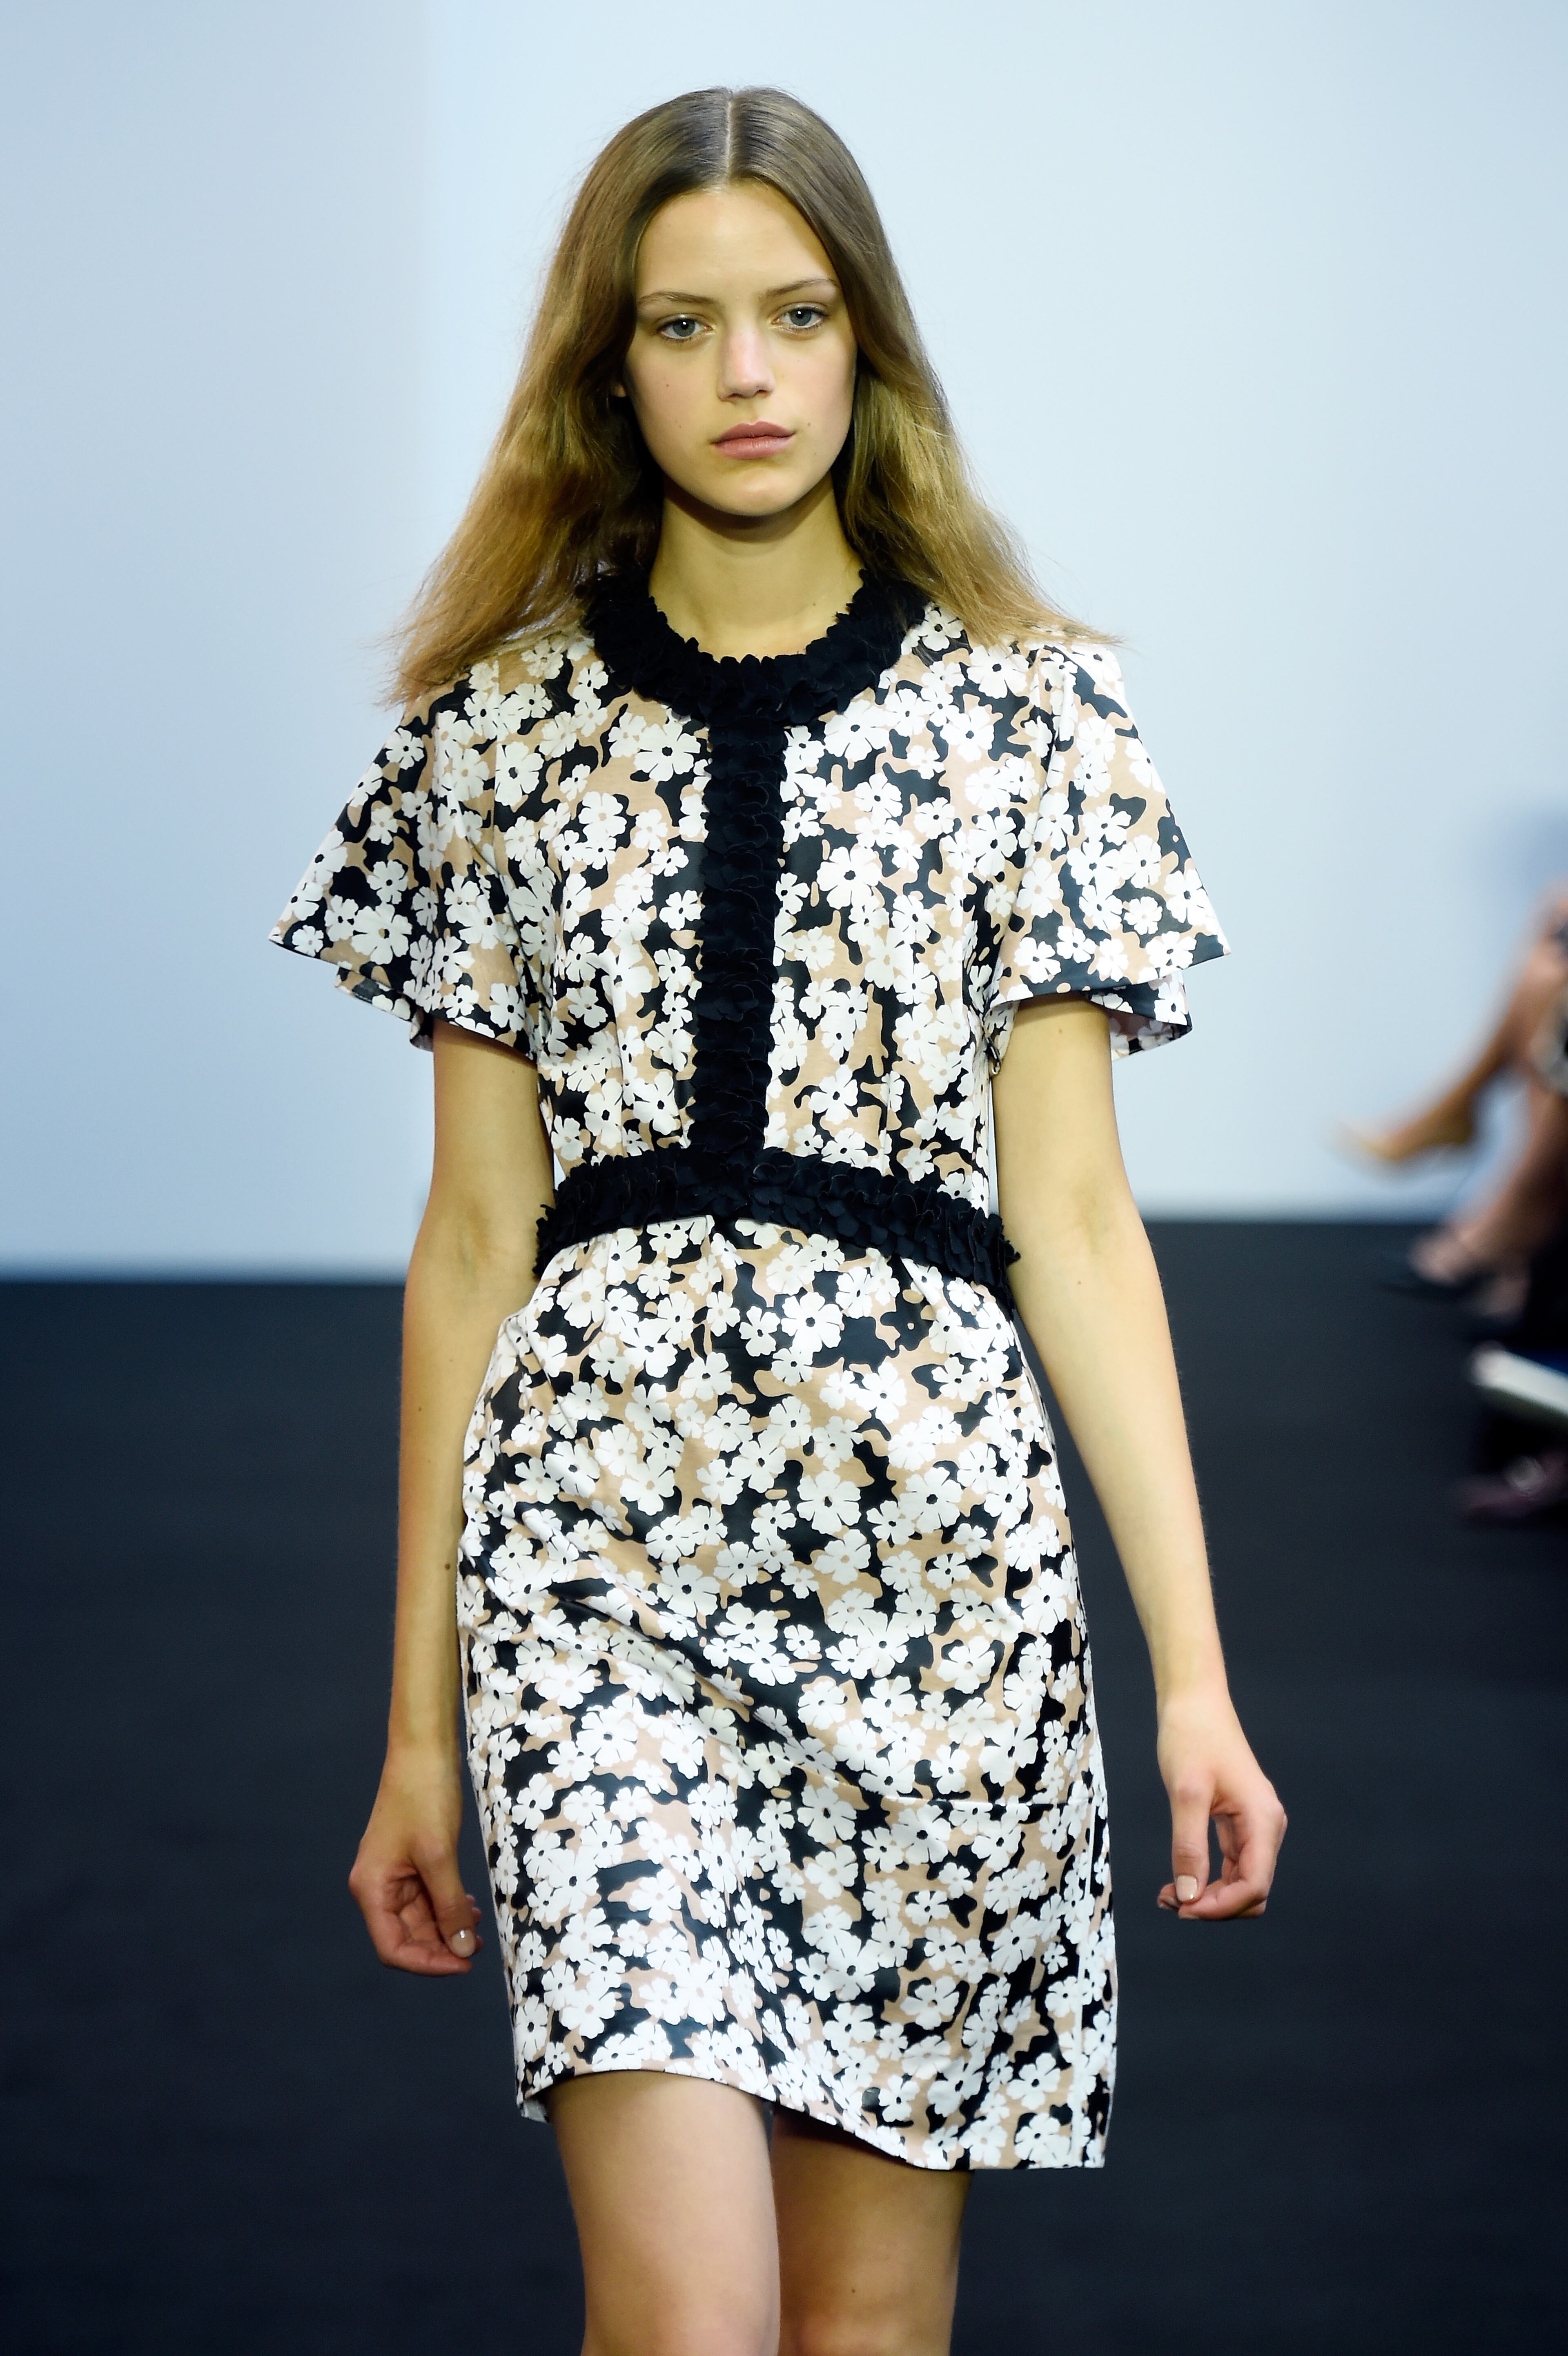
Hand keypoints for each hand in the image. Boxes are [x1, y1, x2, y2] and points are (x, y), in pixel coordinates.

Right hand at [348, 1747, 483, 1973]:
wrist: (423, 1750)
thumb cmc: (424, 1796)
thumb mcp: (439, 1855)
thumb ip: (449, 1905)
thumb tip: (461, 1949)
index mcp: (371, 1889)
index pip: (393, 1948)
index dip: (427, 1964)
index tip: (463, 1964)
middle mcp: (377, 1887)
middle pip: (407, 1938)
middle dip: (442, 1946)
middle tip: (478, 1947)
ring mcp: (393, 1875)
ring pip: (420, 1920)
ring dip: (448, 1927)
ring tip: (478, 1928)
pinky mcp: (410, 1863)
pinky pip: (427, 1898)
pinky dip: (448, 1907)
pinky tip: (469, 1907)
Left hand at [1155, 1689, 1285, 1919]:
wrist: (1194, 1702)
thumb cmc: (1191, 1737)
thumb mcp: (1185, 1793)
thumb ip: (1189, 1847)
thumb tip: (1188, 1897)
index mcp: (1263, 1820)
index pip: (1254, 1886)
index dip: (1220, 1907)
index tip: (1182, 1909)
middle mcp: (1267, 1827)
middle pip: (1252, 1892)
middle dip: (1214, 1906)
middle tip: (1169, 1904)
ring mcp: (1255, 1826)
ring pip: (1241, 1882)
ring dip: (1209, 1897)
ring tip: (1168, 1897)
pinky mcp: (1239, 1823)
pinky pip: (1231, 1865)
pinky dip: (1207, 1879)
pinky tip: (1178, 1882)